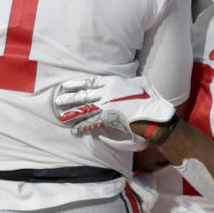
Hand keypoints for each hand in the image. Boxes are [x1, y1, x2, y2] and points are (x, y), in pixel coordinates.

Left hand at [53, 75, 174, 137]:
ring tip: (61, 117)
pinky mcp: (108, 119)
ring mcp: (107, 105)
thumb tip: (121, 86)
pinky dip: (82, 127)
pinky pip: (91, 123)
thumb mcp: (139, 84)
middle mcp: (107, 92)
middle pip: (84, 95)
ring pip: (84, 109)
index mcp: (114, 82)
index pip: (90, 82)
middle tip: (58, 101)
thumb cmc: (151, 100)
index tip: (66, 85)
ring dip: (72, 113)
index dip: (76, 84)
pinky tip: (75, 130)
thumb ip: (126, 84)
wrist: (155, 116)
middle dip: (69, 98)